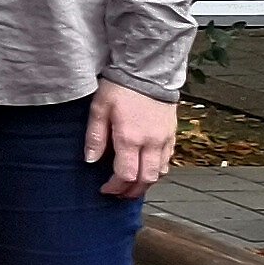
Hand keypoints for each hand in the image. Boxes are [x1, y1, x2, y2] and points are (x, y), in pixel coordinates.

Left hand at [88, 81, 177, 197]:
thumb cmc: (120, 88)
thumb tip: (91, 160)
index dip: (115, 187)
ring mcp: (164, 139)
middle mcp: (151, 143)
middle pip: (146, 179)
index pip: (126, 174)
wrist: (148, 71)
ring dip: (145, 183)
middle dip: (131, 191)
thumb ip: (95, 137)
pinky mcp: (172, 134)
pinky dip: (157, 170)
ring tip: (131, 184)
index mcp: (130, 138)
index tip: (105, 189)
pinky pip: (168, 160)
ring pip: (160, 173)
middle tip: (118, 193)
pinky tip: (145, 168)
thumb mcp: (99, 108)